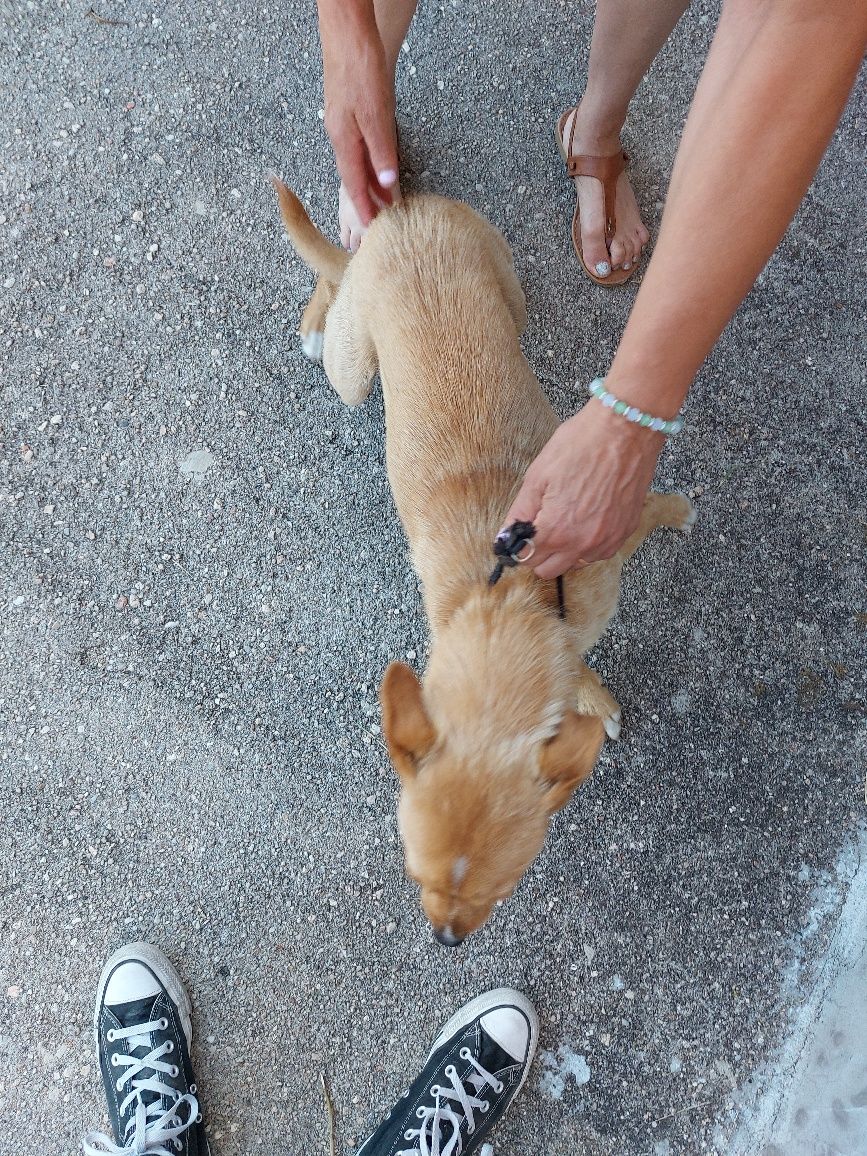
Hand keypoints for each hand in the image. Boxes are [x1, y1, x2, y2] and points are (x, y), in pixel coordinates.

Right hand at [319, 7, 397, 228]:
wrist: (347, 32)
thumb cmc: (360, 68)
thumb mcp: (376, 114)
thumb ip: (382, 152)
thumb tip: (387, 186)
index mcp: (344, 140)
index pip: (355, 186)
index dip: (365, 209)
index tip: (373, 230)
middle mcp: (339, 136)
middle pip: (354, 178)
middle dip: (366, 202)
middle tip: (379, 223)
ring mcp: (342, 124)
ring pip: (356, 163)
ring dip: (368, 184)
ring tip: (381, 203)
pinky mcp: (347, 113)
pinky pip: (358, 148)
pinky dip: (367, 164)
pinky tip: (376, 168)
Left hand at [503, 402, 663, 577]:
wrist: (626, 430)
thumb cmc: (581, 445)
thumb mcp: (538, 475)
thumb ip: (520, 512)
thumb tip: (506, 535)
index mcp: (557, 530)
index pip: (526, 560)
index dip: (518, 547)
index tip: (519, 534)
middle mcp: (583, 544)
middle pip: (549, 570)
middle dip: (539, 553)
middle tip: (540, 526)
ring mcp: (607, 540)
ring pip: (576, 564)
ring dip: (566, 550)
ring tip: (567, 517)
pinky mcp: (625, 532)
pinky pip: (600, 552)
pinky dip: (589, 543)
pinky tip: (587, 517)